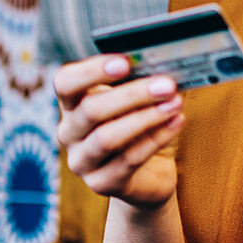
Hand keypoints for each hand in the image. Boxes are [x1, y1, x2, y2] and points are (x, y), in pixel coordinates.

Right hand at [54, 55, 183, 208]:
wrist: (150, 173)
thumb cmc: (142, 126)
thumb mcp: (138, 100)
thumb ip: (142, 80)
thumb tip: (164, 59)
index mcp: (72, 104)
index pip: (66, 82)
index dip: (91, 71)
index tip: (126, 62)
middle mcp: (69, 132)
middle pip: (91, 109)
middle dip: (132, 94)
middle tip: (166, 84)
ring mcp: (82, 161)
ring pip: (107, 138)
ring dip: (146, 118)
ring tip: (175, 104)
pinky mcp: (101, 183)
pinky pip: (128, 160)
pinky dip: (156, 138)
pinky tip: (177, 122)